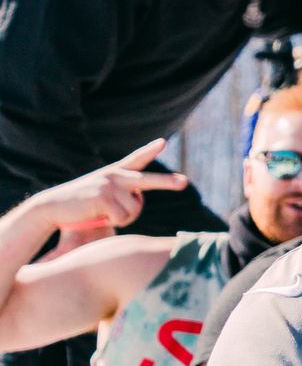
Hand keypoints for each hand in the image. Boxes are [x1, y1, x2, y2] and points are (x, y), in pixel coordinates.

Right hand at [26, 142, 186, 234]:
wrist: (51, 208)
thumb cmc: (79, 208)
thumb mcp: (103, 198)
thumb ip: (122, 197)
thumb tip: (137, 200)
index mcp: (115, 174)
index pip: (135, 159)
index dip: (149, 151)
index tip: (162, 143)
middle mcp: (115, 176)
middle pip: (147, 181)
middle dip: (167, 182)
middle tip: (185, 182)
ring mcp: (109, 184)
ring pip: (134, 210)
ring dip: (122, 219)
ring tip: (102, 214)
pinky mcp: (104, 196)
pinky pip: (122, 217)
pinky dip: (113, 222)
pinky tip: (98, 216)